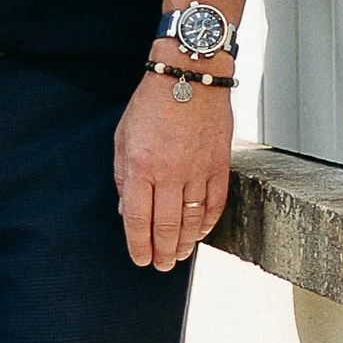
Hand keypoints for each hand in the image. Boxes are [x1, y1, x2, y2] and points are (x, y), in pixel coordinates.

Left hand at [112, 70, 232, 272]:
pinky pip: (214, 204)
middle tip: (161, 266)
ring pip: (191, 220)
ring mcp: (197, 170)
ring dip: (184, 244)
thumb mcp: (123, 137)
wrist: (190, 76)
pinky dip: (207, 223)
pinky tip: (199, 233)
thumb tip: (127, 211)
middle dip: (162, 252)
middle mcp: (169, 172)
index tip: (140, 259)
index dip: (138, 246)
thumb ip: (124, 177)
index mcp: (141, 166)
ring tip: (178, 256)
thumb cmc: (152, 103)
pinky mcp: (219, 165)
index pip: (138, 219)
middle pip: (166, 226)